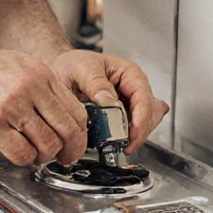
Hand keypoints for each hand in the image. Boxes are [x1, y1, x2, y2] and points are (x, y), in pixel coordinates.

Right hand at [0, 41, 87, 165]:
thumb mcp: (14, 65)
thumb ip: (37, 87)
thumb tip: (57, 115)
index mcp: (39, 74)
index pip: (76, 111)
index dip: (80, 135)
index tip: (74, 144)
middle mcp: (29, 88)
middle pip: (68, 131)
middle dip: (69, 151)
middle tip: (62, 159)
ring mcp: (11, 106)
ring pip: (47, 145)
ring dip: (43, 157)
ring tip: (33, 155)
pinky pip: (20, 153)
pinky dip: (23, 160)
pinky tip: (16, 154)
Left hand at [47, 50, 169, 154]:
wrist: (61, 74)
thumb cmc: (72, 67)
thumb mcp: (80, 69)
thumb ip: (95, 84)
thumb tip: (109, 102)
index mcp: (129, 73)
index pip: (145, 100)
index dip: (141, 122)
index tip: (130, 138)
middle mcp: (134, 88)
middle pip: (150, 116)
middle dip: (138, 133)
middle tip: (120, 145)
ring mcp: (131, 103)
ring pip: (146, 125)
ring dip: (134, 137)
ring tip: (115, 143)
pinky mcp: (124, 116)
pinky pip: (136, 131)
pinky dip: (127, 139)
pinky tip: (115, 140)